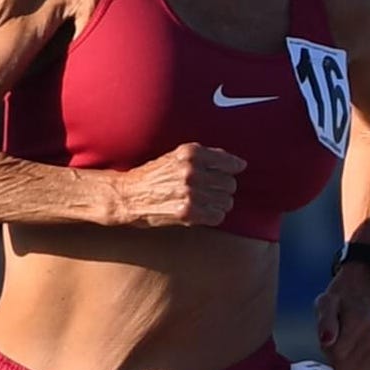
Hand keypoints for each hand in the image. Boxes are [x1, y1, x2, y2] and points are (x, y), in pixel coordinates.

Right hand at [117, 142, 246, 227]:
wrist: (130, 195)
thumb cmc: (155, 175)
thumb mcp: (177, 156)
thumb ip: (206, 157)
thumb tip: (239, 164)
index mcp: (191, 153)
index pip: (228, 162)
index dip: (234, 167)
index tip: (237, 170)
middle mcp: (192, 171)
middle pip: (229, 183)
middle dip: (223, 188)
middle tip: (211, 191)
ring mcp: (190, 192)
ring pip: (226, 201)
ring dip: (219, 204)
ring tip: (205, 202)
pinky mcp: (188, 212)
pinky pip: (217, 216)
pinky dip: (213, 216)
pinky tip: (203, 213)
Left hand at [314, 265, 369, 369]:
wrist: (357, 301)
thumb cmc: (337, 304)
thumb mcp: (326, 305)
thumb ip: (325, 322)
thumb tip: (326, 341)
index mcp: (359, 319)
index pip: (338, 354)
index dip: (328, 349)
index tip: (329, 336)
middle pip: (346, 365)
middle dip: (337, 358)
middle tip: (337, 340)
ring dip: (347, 360)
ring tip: (347, 341)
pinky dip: (358, 363)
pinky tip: (358, 348)